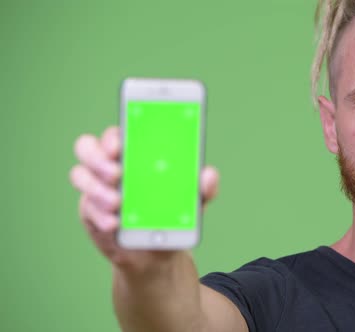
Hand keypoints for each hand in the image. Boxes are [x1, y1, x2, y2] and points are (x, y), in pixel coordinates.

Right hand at [69, 126, 218, 271]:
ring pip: (80, 175)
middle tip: (117, 173)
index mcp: (134, 154)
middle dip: (98, 157)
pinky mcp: (90, 212)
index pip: (116, 134)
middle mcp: (110, 165)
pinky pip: (86, 208)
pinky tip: (114, 223)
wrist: (157, 252)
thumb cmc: (173, 215)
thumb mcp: (193, 202)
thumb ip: (203, 188)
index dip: (114, 136)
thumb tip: (209, 174)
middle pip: (87, 147)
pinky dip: (100, 215)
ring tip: (117, 202)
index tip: (121, 145)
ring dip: (96, 188)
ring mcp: (96, 188)